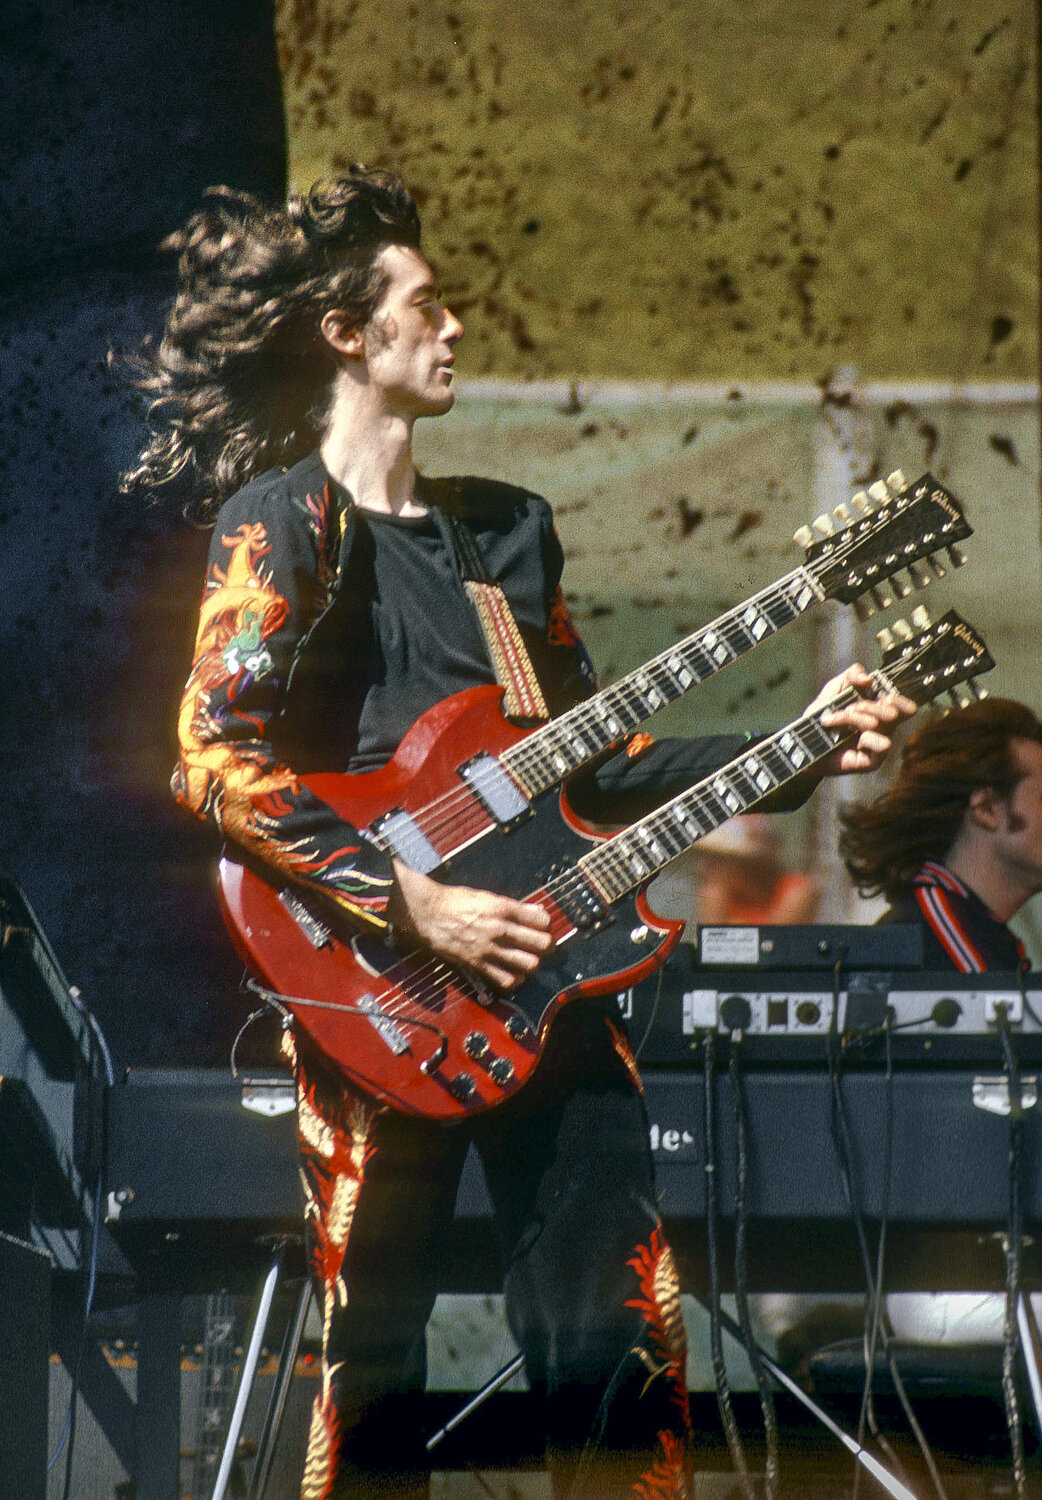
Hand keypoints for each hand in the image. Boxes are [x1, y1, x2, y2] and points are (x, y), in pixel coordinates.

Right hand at [389, 859, 552, 990]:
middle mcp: (499, 929)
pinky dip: (514, 979)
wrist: (428, 913)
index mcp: (503, 908)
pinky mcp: (477, 964)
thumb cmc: (455, 902)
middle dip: (547, 945)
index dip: (545, 924)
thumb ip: (514, 907)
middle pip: (541, 944)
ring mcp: (489, 949)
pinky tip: (512, 973)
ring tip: (528, 959)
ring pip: (529, 964)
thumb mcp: (487, 896)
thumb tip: (536, 912)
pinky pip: (506, 980)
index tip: (542, 926)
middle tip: (542, 945)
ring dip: (532, 962)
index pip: (542, 921)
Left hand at [808, 663, 916, 777]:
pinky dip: (865, 738)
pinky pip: (883, 745)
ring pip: (880, 725)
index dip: (897, 699)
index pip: (907, 707)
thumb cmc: (823, 715)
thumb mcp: (835, 688)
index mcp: (880, 711)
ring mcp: (879, 746)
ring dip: (856, 719)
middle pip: (894, 713)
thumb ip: (852, 675)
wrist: (804, 741)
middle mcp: (884, 729)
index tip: (876, 698)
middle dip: (867, 706)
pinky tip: (849, 740)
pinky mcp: (873, 761)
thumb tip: (868, 679)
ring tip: (835, 720)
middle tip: (848, 709)